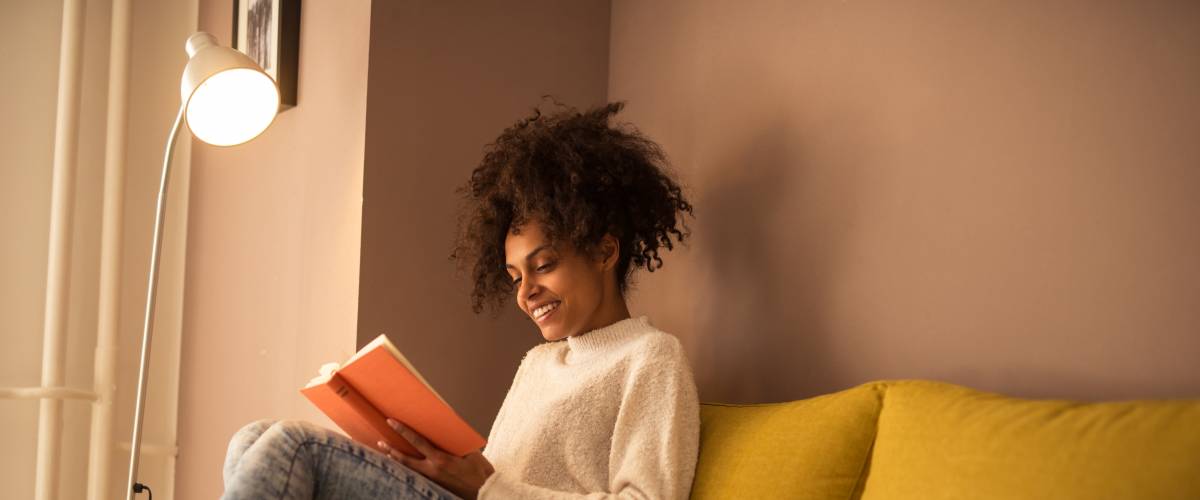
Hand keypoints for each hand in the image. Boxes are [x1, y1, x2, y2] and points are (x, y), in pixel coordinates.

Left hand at [377, 418, 494, 499]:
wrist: (485, 492)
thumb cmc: (480, 471)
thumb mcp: (471, 452)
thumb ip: (455, 441)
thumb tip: (445, 430)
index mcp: (441, 459)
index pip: (417, 442)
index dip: (403, 431)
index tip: (392, 422)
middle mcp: (432, 470)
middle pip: (406, 460)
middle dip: (392, 450)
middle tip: (380, 442)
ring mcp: (432, 480)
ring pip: (409, 469)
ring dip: (397, 460)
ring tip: (386, 453)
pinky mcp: (435, 485)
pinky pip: (416, 475)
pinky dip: (407, 469)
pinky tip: (403, 466)